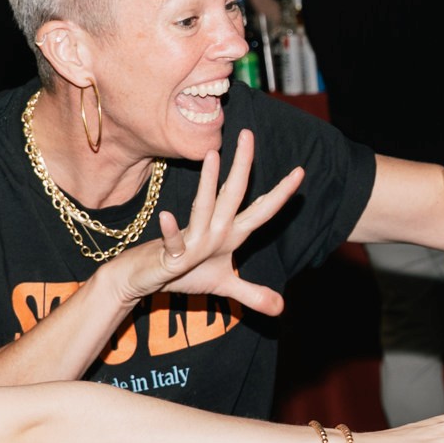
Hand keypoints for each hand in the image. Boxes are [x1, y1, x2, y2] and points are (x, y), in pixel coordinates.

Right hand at [99, 129, 304, 317]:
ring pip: (203, 209)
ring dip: (208, 185)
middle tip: (248, 134)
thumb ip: (253, 294)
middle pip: (232, 195)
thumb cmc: (183, 274)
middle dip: (243, 166)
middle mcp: (213, 230)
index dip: (280, 194)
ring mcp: (191, 240)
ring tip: (212, 155)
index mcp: (230, 234)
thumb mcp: (223, 286)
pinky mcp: (170, 255)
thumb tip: (281, 308)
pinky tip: (167, 217)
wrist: (142, 278)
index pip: (260, 210)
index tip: (300, 172)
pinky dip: (169, 232)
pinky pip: (171, 242)